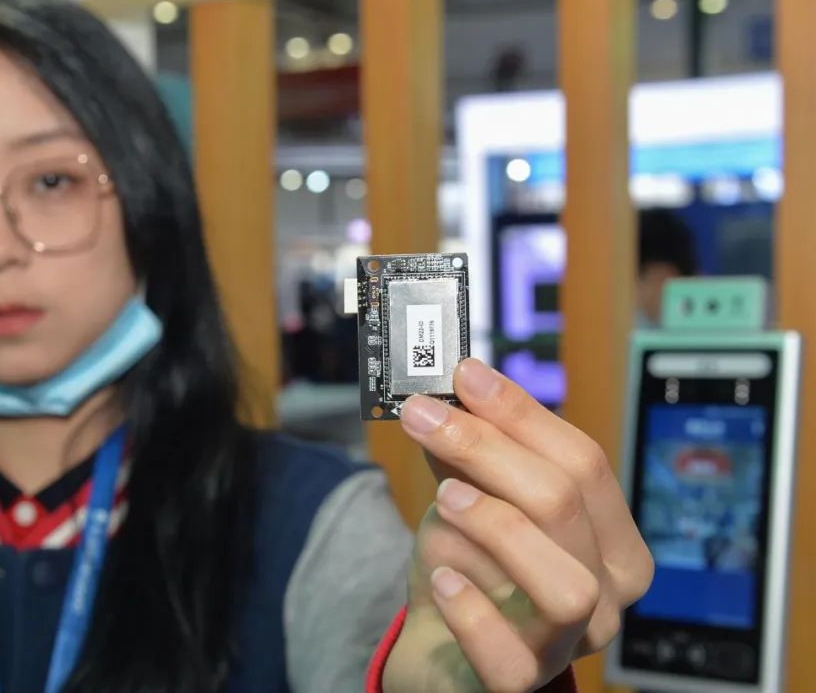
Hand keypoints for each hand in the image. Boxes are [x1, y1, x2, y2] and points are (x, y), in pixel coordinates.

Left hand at [382, 359, 653, 692]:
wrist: (441, 645)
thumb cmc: (470, 566)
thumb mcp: (475, 496)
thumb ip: (474, 448)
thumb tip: (459, 382)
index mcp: (612, 540)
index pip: (585, 463)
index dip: (521, 413)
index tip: (465, 374)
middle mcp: (606, 595)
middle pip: (564, 504)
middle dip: (487, 448)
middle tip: (425, 416)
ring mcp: (568, 644)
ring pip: (563, 583)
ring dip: (497, 526)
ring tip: (444, 498)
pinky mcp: (519, 680)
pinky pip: (507, 650)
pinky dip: (470, 607)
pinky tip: (441, 577)